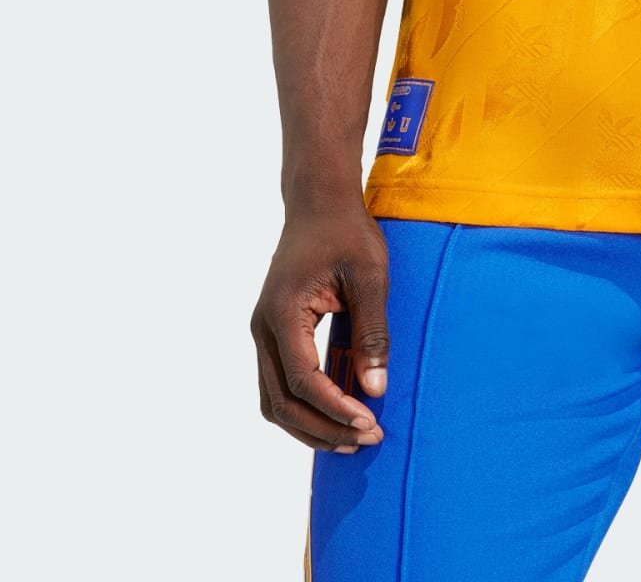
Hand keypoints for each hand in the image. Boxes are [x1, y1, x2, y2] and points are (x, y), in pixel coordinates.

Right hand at [250, 198, 390, 451]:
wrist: (319, 201)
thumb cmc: (346, 231)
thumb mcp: (370, 275)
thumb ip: (373, 331)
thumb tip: (376, 389)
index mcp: (283, 312)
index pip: (302, 380)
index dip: (333, 409)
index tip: (368, 423)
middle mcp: (264, 328)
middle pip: (281, 402)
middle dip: (323, 428)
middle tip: (367, 438)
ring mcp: (264, 332)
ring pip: (274, 401)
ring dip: (309, 426)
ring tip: (352, 438)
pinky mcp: (273, 333)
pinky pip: (278, 385)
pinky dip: (303, 407)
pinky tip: (336, 413)